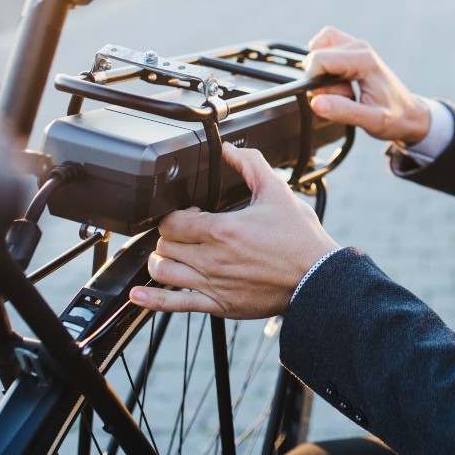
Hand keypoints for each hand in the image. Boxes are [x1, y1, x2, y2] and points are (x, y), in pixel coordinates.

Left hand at [130, 146, 338, 318]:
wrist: (317, 277)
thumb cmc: (300, 239)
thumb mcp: (277, 192)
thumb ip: (250, 164)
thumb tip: (230, 149)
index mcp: (223, 230)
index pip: (173, 221)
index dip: (176, 213)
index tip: (190, 212)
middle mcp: (213, 259)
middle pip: (164, 245)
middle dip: (170, 235)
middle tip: (185, 231)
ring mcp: (213, 284)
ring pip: (162, 272)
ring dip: (162, 260)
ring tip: (174, 254)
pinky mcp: (219, 305)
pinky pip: (175, 304)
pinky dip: (151, 300)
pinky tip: (138, 295)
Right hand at [304, 26, 430, 144]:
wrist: (410, 114)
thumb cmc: (395, 117)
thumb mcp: (371, 121)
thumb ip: (343, 111)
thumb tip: (315, 102)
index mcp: (364, 60)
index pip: (318, 59)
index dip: (315, 82)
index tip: (332, 98)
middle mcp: (359, 47)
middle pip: (316, 56)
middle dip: (320, 80)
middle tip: (344, 96)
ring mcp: (356, 46)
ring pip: (317, 49)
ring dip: (322, 72)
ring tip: (343, 89)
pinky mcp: (352, 51)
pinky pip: (325, 49)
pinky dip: (324, 66)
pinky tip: (339, 83)